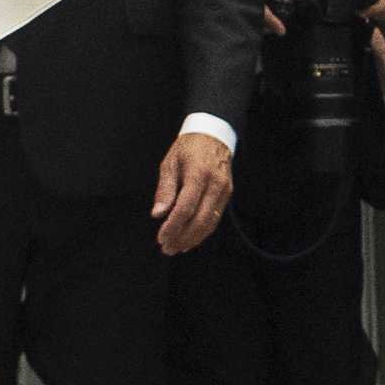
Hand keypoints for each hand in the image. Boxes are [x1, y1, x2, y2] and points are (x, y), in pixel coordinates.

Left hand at [151, 129, 233, 255]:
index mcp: (198, 174)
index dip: (173, 226)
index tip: (161, 237)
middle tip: (167, 248)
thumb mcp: (169, 164)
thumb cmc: (188, 148)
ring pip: (210, 222)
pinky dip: (202, 231)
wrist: (213, 135)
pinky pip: (215, 218)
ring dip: (193, 239)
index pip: (185, 208)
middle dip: (182, 237)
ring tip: (177, 247)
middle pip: (200, 220)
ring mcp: (224, 190)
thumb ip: (164, 190)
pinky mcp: (227, 194)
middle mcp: (215, 184)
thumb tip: (158, 214)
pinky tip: (190, 239)